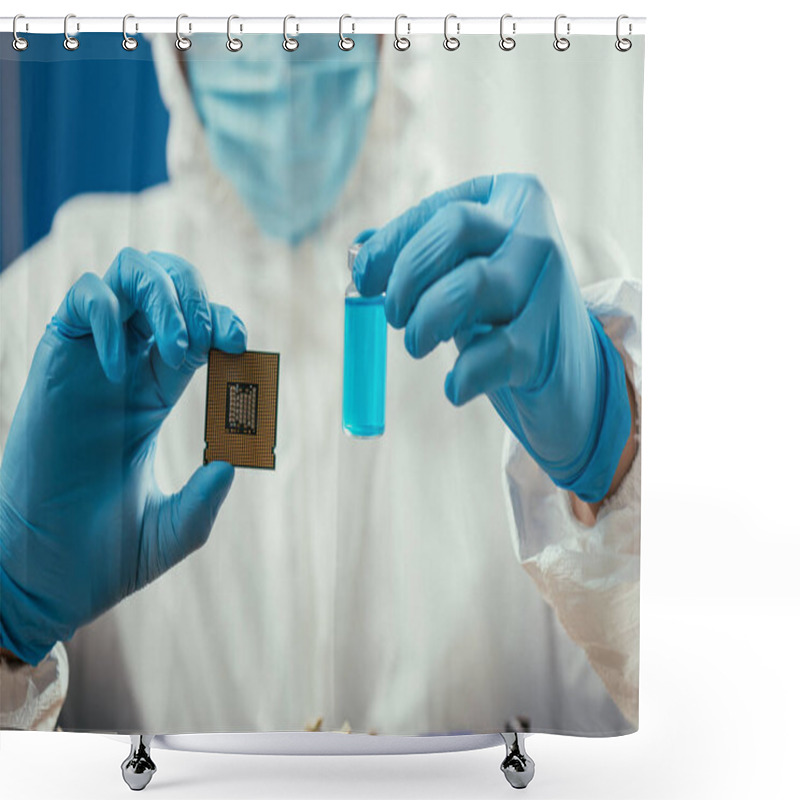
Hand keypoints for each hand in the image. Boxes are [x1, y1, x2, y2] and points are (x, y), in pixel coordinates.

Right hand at [0, 248, 246, 664]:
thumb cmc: (107, 556)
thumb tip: (233, 463)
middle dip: (198, 296)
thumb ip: (205, 499)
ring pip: (127, 275)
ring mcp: (91, 360)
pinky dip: (109, 313)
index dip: (222, 323)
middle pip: (167, 286)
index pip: (197, 329)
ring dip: (164, 294)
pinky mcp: (55, 361)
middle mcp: (127, 367)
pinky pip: (82, 300)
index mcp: (156, 392)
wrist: (47, 577)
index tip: (242, 344)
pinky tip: (122, 368)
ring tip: (180, 347)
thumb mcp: (175, 529)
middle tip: (216, 338)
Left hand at [353, 174, 630, 503]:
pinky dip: (462, 376)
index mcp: (513, 200)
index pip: (441, 208)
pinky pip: (491, 354)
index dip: (391, 243)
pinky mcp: (547, 342)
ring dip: (426, 319)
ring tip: (416, 344)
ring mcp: (549, 286)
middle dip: (409, 273)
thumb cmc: (502, 315)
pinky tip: (455, 387)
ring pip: (473, 283)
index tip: (362, 279)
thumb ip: (413, 256)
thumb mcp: (461, 274)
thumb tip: (356, 253)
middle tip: (393, 315)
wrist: (568, 376)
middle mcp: (536, 232)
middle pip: (458, 226)